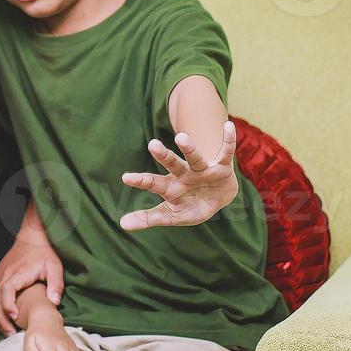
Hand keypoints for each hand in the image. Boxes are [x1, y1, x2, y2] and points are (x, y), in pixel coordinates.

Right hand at [0, 240, 64, 335]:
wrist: (31, 237)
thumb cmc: (43, 253)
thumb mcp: (55, 267)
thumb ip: (56, 284)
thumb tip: (53, 302)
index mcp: (15, 273)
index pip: (5, 291)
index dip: (8, 306)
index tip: (15, 318)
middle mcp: (2, 275)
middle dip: (0, 319)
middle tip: (11, 333)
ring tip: (7, 330)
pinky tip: (3, 319)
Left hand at [120, 120, 239, 230]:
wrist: (217, 199)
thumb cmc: (190, 206)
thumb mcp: (171, 215)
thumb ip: (149, 218)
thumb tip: (122, 224)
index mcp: (170, 187)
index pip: (153, 183)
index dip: (141, 181)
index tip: (125, 178)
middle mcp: (184, 174)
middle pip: (172, 164)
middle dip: (163, 155)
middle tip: (152, 144)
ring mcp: (202, 170)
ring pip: (195, 158)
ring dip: (189, 148)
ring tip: (181, 137)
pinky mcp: (221, 167)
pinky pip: (225, 153)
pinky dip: (228, 141)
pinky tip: (228, 126)